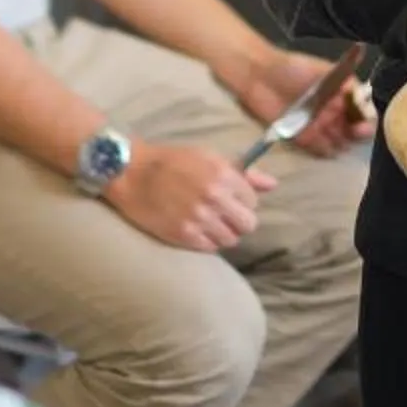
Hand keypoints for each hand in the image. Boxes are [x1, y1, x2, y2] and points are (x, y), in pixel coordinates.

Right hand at [105, 139, 274, 252]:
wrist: (132, 173)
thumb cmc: (172, 161)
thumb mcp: (209, 157)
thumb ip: (243, 174)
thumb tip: (273, 185)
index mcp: (223, 175)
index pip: (253, 201)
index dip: (243, 201)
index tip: (231, 199)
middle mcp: (215, 198)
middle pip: (248, 225)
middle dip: (239, 220)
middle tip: (224, 215)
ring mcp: (199, 219)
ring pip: (231, 240)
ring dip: (223, 233)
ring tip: (208, 223)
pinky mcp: (184, 235)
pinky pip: (211, 248)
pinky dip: (207, 242)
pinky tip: (196, 229)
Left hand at [228, 49, 374, 158]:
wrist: (259, 76)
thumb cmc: (291, 68)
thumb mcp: (321, 69)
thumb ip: (343, 78)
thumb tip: (364, 90)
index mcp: (340, 95)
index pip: (362, 110)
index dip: (367, 117)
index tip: (364, 119)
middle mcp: (333, 113)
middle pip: (354, 130)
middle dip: (358, 133)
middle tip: (356, 132)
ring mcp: (318, 127)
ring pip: (339, 143)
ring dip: (342, 142)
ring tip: (338, 136)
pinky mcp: (302, 138)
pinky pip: (319, 150)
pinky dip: (324, 149)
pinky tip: (324, 143)